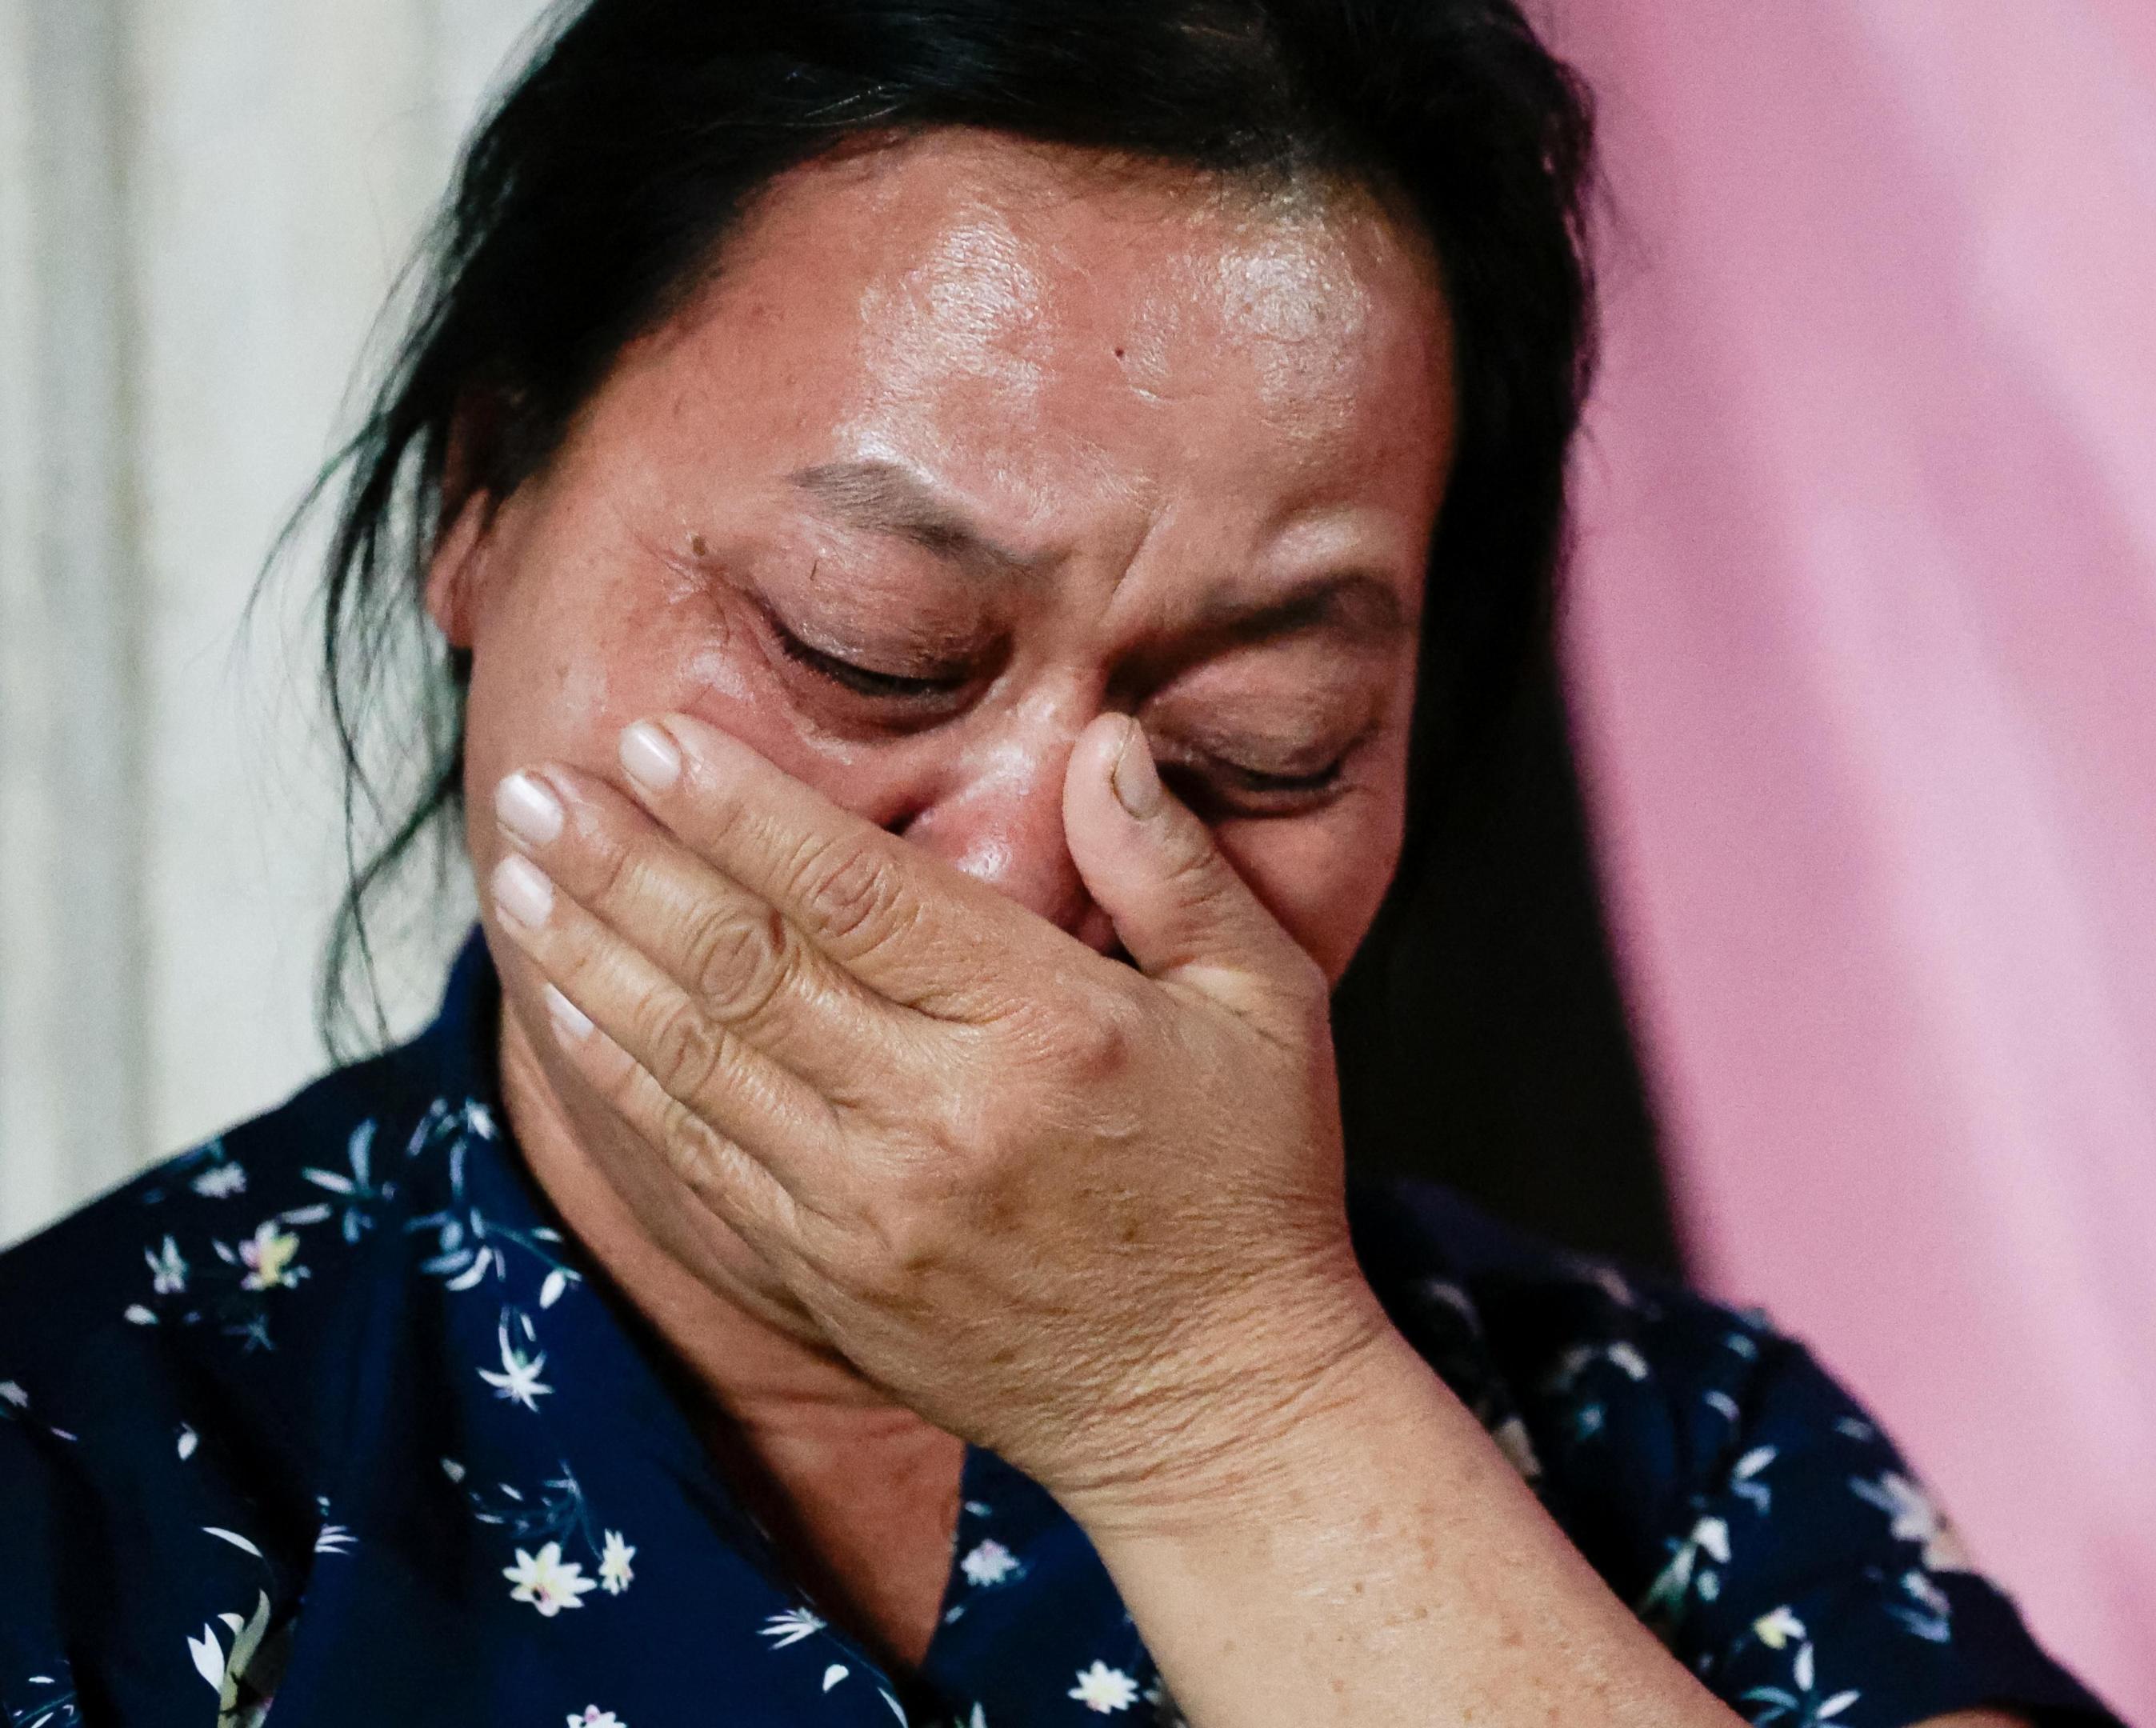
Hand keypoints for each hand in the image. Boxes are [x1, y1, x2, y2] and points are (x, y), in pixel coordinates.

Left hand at [481, 710, 1390, 1518]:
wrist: (1212, 1404)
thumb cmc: (1247, 1190)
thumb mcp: (1268, 1005)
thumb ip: (1176, 868)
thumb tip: (1102, 743)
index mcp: (1049, 1028)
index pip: (856, 893)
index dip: (742, 809)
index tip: (656, 739)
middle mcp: (940, 1117)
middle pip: (746, 965)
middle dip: (625, 865)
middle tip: (537, 788)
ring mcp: (870, 1210)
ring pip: (696, 1060)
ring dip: (592, 961)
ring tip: (516, 878)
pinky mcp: (829, 1279)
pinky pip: (696, 1163)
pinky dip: (621, 1081)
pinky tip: (568, 1012)